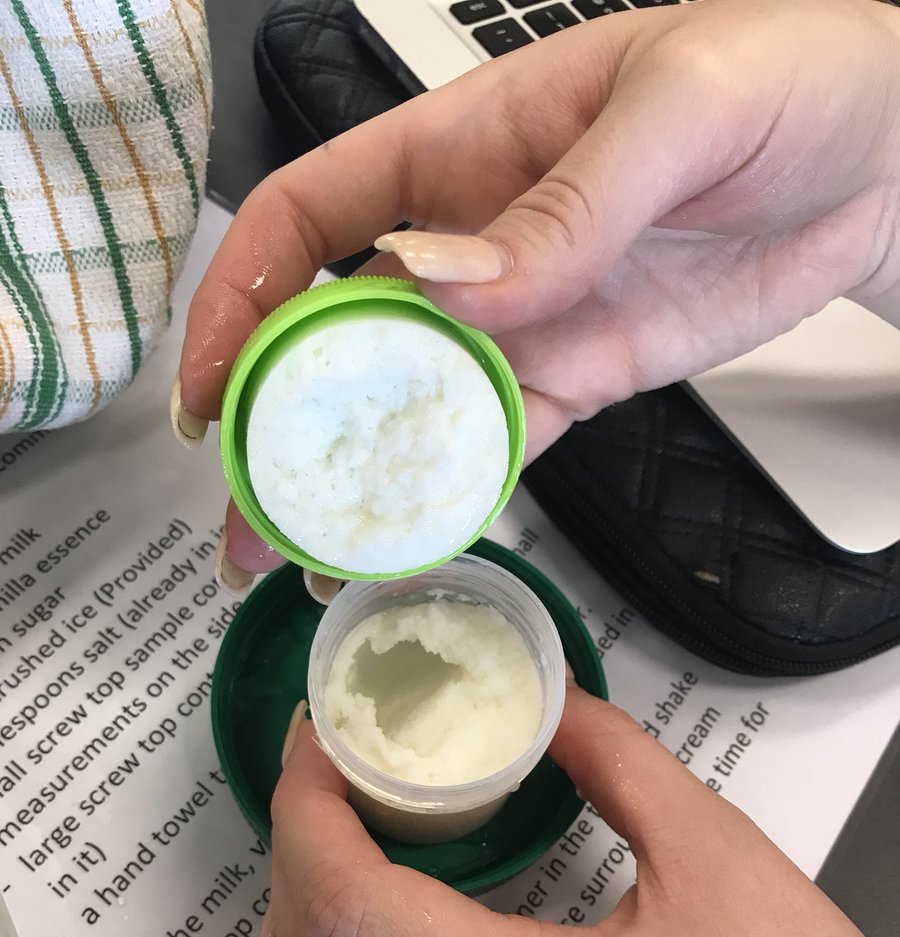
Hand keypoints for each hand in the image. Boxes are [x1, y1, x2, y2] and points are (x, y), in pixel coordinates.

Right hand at [176, 0, 899, 582]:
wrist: (884, 158)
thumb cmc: (790, 79)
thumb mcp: (680, 110)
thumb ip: (562, 203)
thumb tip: (435, 280)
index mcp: (457, 149)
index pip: (307, 220)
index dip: (239, 299)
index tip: (208, 390)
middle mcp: (468, 242)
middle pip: (338, 335)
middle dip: (276, 423)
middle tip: (243, 518)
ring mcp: (522, 321)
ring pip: (410, 407)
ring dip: (354, 481)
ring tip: (307, 558)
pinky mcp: (578, 377)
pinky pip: (500, 444)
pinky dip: (453, 496)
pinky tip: (409, 546)